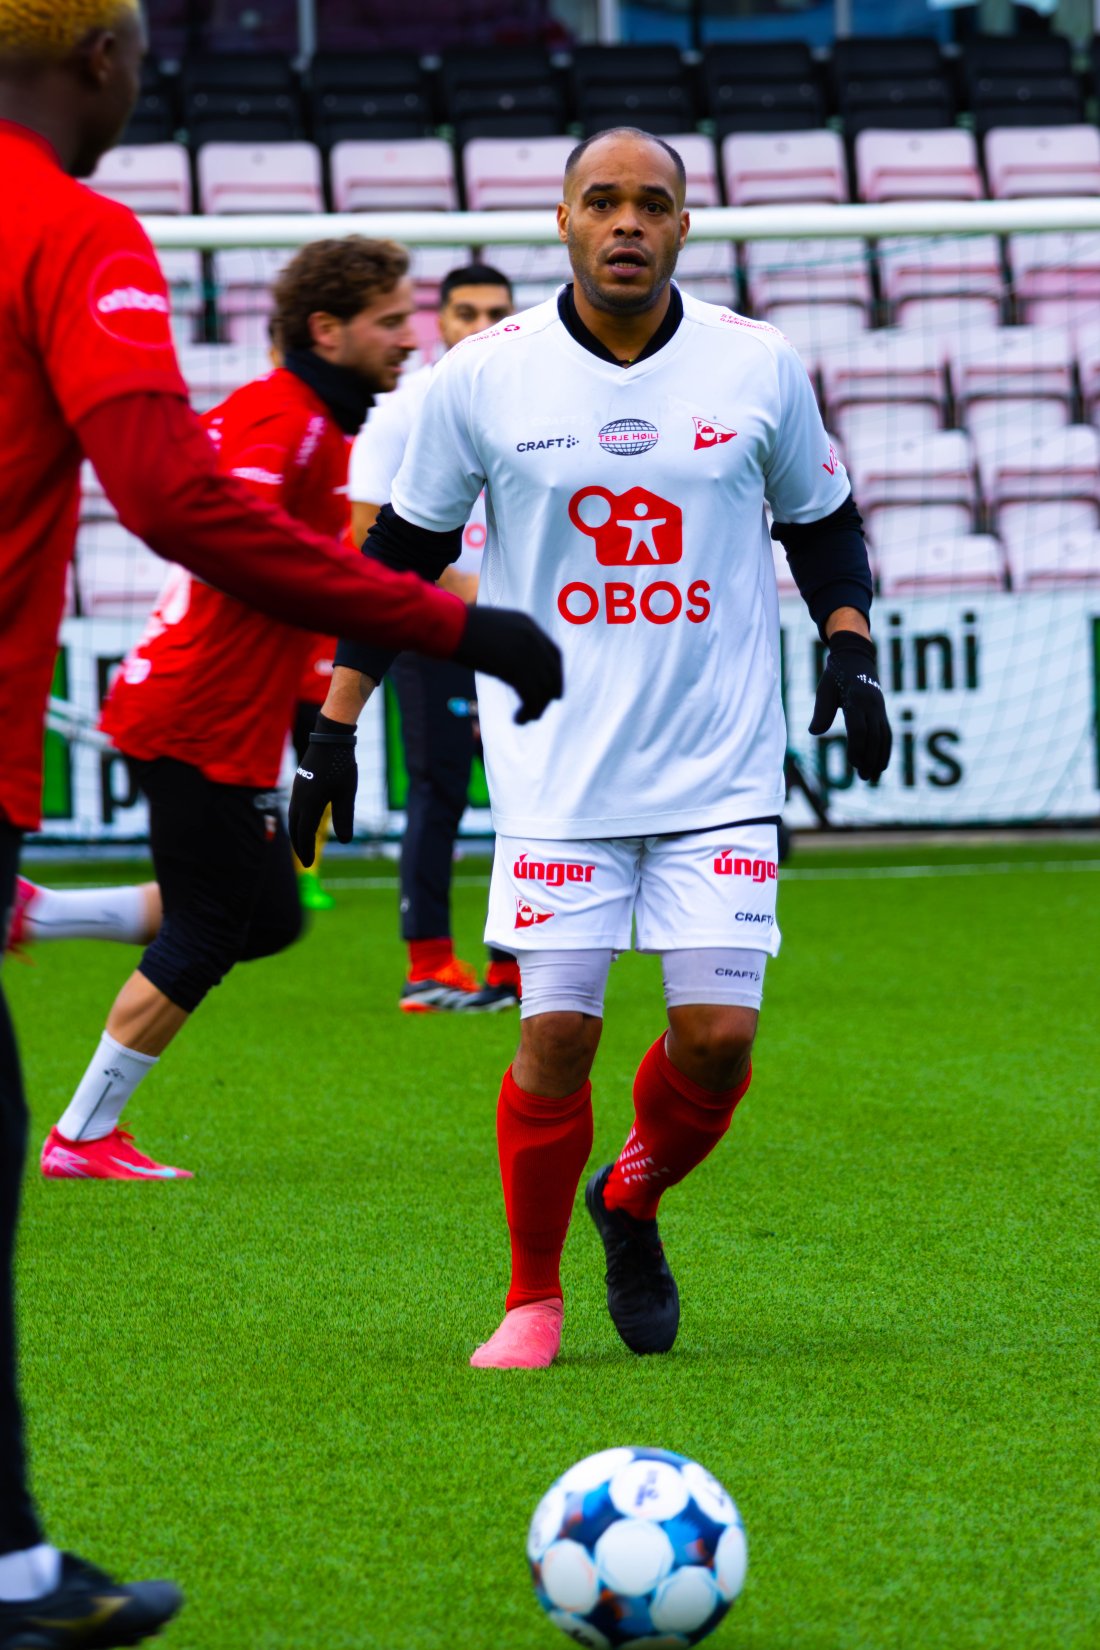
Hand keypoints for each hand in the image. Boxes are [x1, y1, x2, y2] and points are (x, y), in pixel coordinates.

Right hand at [288, 713, 357, 864]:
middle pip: (295, 828)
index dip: (306, 850)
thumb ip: (344, 818)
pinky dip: (298, 820)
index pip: (305, 834)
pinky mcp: (300, 783)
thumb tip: (345, 841)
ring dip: (297, 833)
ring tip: (304, 844)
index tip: (309, 864)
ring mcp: (298, 790)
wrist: (330, 739)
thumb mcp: (346, 794)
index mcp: (310, 804)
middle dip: (299, 845)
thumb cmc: (341, 766)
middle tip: (305, 860)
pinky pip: (295, 807)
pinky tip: (305, 821)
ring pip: (293, 817)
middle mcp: (299, 799)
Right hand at [452, 606, 562, 724]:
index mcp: (528, 624)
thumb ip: (506, 640)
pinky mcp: (515, 669)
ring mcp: (526, 653)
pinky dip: (528, 712)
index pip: (555, 654)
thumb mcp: (491, 628)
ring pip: (544, 689)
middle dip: (549, 695)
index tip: (553, 691)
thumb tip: (508, 662)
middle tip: (538, 711)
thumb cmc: (459, 626)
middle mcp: (533, 638)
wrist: (449, 624)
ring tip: (524, 718)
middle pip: (553, 673)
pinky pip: (532, 697)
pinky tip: (517, 719)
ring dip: (537, 708)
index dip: (556, 675)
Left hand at [809, 630, 891, 781]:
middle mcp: (872, 705)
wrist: (855, 658)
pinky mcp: (882, 712)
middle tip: (864, 778)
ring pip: (884, 737)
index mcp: (856, 699)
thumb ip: (821, 711)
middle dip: (870, 759)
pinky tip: (880, 765)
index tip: (852, 764)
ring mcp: (880, 708)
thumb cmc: (835, 675)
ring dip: (880, 758)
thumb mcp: (824, 689)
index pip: (859, 730)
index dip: (857, 748)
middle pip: (875, 737)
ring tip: (872, 777)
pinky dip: (886, 750)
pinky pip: (887, 733)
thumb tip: (814, 732)